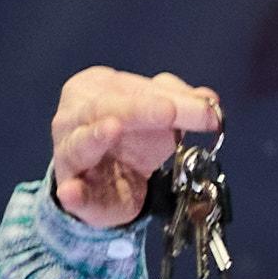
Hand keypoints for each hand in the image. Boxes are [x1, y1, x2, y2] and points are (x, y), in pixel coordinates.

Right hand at [49, 66, 221, 228]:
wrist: (111, 185)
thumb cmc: (131, 141)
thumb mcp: (159, 117)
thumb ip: (184, 103)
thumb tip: (209, 100)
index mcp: (91, 88)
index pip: (127, 86)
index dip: (164, 95)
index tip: (204, 107)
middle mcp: (72, 117)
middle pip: (105, 107)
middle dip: (143, 110)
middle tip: (171, 111)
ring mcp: (67, 154)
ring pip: (80, 143)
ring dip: (97, 137)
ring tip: (113, 129)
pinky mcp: (72, 190)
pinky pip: (71, 191)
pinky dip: (73, 192)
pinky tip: (73, 191)